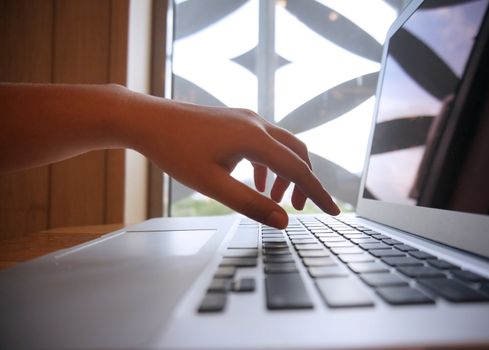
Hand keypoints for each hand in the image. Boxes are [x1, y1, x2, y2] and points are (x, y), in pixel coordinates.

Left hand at [123, 93, 339, 227]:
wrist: (148, 120)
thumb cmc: (175, 151)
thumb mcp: (212, 185)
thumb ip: (250, 204)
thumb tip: (282, 221)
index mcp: (254, 138)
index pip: (298, 168)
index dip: (318, 192)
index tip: (335, 211)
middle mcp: (257, 123)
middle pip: (297, 152)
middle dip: (303, 182)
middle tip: (301, 209)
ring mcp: (247, 118)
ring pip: (282, 146)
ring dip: (285, 173)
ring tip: (276, 200)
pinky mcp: (237, 120)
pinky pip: (265, 142)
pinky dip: (270, 164)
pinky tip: (258, 181)